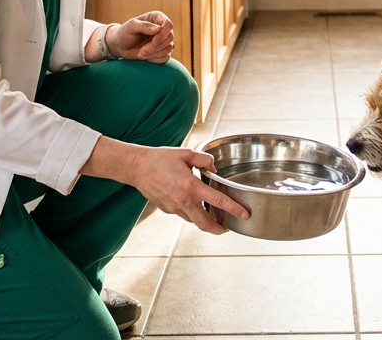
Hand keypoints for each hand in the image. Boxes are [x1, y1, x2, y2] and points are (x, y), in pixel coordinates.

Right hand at [83, 137, 249, 233]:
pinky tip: (191, 202)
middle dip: (219, 229)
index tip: (244, 215)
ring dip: (204, 220)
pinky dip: (190, 212)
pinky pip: (182, 214)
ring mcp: (174, 208)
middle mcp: (184, 201)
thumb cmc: (160, 159)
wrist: (136, 167)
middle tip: (227, 227)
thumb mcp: (186, 153)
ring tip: (212, 215)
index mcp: (191, 187)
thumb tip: (213, 167)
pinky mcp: (166, 209)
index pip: (218, 201)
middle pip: (206, 223)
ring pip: (193, 220)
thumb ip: (204, 160)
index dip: (234, 209)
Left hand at [107, 11, 174, 62]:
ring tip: (141, 53)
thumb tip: (158, 29)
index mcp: (156, 18)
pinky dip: (155, 59)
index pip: (168, 25)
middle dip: (155, 47)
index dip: (162, 35)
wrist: (120, 46)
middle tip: (142, 51)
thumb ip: (144, 26)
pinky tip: (145, 56)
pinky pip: (166, 57)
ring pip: (168, 48)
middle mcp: (162, 28)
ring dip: (154, 54)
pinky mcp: (162, 51)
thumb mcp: (131, 27)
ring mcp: (163, 40)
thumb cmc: (124, 33)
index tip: (153, 42)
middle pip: (169, 38)